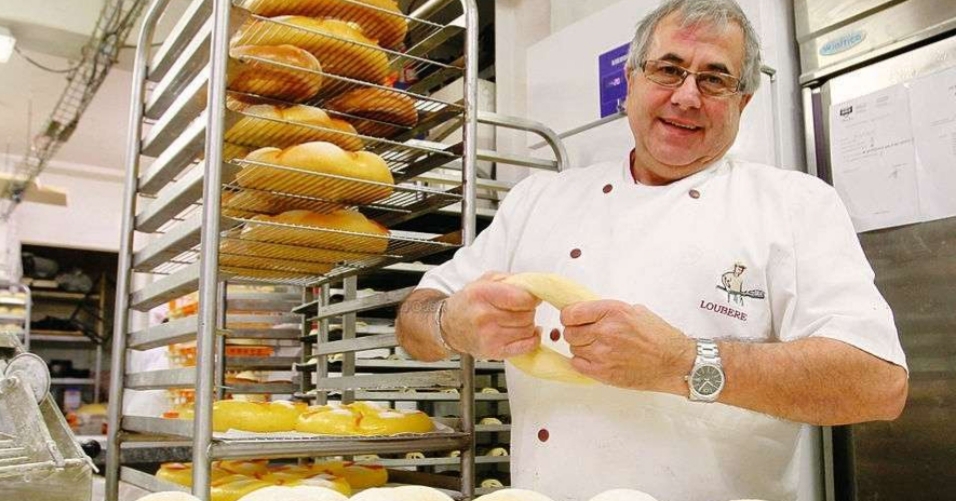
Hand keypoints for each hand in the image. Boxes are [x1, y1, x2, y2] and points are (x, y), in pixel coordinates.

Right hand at [442, 272, 542, 358]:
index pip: (523, 298)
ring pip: (528, 329)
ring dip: (527, 324)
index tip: (531, 296)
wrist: (449, 326)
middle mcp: (485, 316)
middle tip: (519, 308)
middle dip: (528, 310)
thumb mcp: (485, 280)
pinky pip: (527, 346)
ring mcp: (489, 336)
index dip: (532, 297)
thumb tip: (534, 285)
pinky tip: (526, 332)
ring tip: (515, 319)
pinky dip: (532, 339)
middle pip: (527, 314)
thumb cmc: (468, 303)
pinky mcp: (494, 352)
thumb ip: (511, 279)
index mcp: (482, 294)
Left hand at [561, 300, 694, 391]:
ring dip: (581, 347)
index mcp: (613, 312)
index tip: (572, 318)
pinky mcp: (603, 373)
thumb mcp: (635, 311)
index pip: (572, 312)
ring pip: (573, 348)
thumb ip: (609, 311)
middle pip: (569, 331)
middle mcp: (605, 331)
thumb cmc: (659, 337)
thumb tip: (589, 313)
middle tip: (586, 334)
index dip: (569, 316)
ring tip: (597, 347)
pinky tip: (595, 359)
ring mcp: (603, 354)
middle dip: (575, 332)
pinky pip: (577, 364)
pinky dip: (582, 361)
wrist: (674, 363)